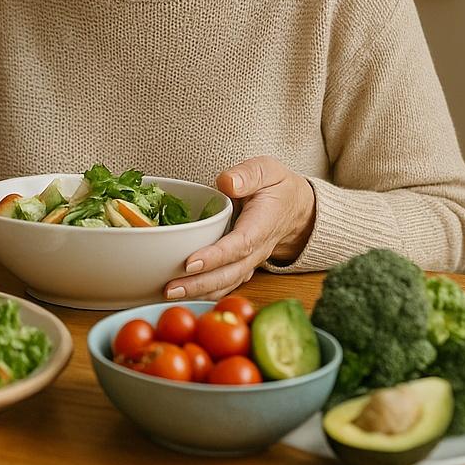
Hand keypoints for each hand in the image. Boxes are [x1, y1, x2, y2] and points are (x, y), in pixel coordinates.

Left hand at [164, 156, 316, 299]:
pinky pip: (226, 284)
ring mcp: (250, 261)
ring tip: (168, 294)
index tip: (189, 263)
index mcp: (262, 224)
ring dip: (198, 292)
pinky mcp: (242, 266)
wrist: (297, 208)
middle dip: (199, 283)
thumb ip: (248, 175)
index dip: (215, 257)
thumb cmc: (277, 187)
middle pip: (229, 273)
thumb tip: (227, 183)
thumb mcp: (267, 170)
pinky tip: (182, 294)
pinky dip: (205, 292)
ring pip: (227, 283)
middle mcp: (257, 249)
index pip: (239, 245)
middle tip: (169, 288)